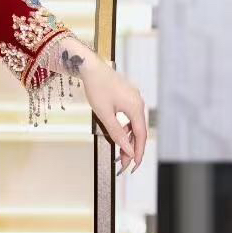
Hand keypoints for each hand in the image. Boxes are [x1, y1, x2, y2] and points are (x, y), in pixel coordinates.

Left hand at [78, 54, 147, 173]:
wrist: (90, 67)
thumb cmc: (96, 88)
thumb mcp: (104, 114)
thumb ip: (117, 133)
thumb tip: (128, 150)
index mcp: (135, 107)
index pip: (141, 136)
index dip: (138, 152)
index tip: (134, 166)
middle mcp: (138, 103)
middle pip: (139, 132)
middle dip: (133, 148)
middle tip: (125, 164)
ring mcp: (134, 98)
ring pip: (136, 124)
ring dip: (129, 139)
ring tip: (121, 151)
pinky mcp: (128, 96)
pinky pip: (132, 116)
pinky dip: (127, 128)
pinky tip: (121, 134)